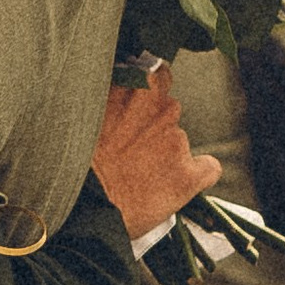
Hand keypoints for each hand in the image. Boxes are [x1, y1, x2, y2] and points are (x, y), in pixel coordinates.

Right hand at [93, 67, 221, 240]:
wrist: (85, 211)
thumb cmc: (76, 165)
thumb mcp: (81, 118)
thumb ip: (107, 97)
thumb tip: (118, 88)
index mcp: (134, 90)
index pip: (157, 73)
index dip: (151, 88)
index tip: (142, 101)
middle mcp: (161, 109)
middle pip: (167, 109)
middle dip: (152, 126)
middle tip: (128, 149)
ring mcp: (177, 141)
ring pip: (178, 140)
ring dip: (163, 151)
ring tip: (136, 173)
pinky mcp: (189, 175)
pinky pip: (207, 168)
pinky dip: (196, 173)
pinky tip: (175, 183)